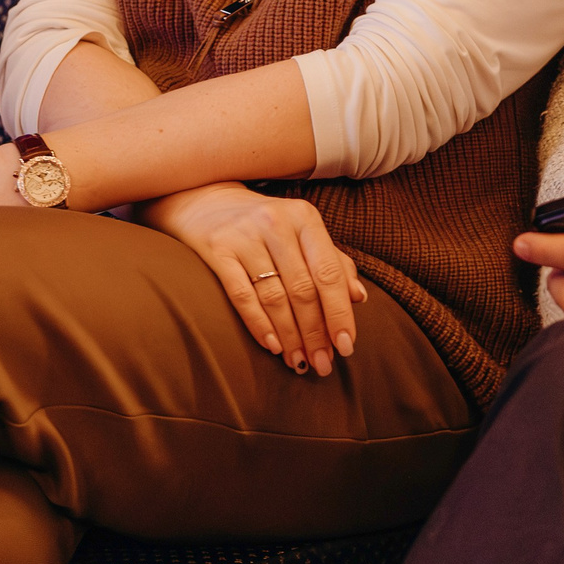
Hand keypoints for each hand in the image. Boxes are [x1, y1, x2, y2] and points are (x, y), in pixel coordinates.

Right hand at [137, 182, 366, 376]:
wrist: (204, 199)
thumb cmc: (264, 224)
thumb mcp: (301, 233)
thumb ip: (332, 262)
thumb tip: (359, 297)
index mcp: (305, 218)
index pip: (329, 273)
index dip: (340, 313)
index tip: (347, 346)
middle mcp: (277, 223)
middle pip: (303, 290)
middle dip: (315, 333)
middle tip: (323, 364)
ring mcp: (245, 235)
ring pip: (275, 297)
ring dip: (290, 336)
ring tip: (299, 361)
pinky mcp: (217, 249)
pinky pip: (242, 295)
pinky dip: (259, 324)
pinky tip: (272, 346)